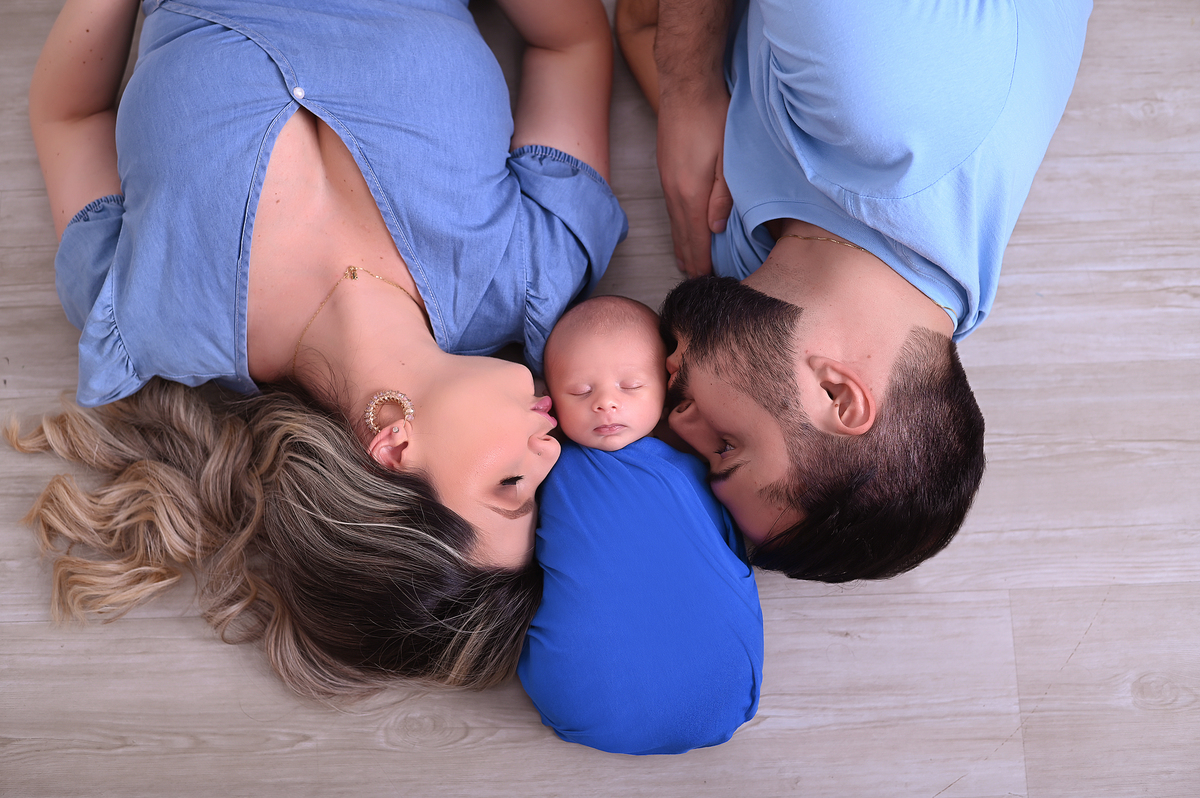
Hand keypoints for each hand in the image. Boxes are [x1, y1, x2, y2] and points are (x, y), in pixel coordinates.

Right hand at [656, 92, 732, 277]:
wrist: (686, 86)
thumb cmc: (714, 118)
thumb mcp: (729, 158)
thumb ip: (724, 195)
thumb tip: (717, 229)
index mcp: (690, 194)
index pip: (695, 241)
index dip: (702, 265)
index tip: (708, 284)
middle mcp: (674, 193)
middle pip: (681, 239)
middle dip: (691, 263)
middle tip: (700, 284)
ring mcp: (667, 183)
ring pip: (675, 226)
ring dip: (683, 248)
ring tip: (690, 267)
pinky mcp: (666, 173)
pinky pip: (672, 212)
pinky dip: (679, 229)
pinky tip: (684, 233)